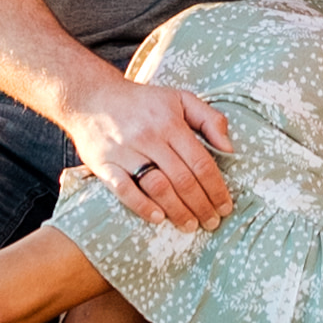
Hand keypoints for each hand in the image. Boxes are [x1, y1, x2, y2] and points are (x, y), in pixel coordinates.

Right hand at [65, 68, 236, 230]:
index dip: (217, 188)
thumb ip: (209, 119)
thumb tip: (230, 149)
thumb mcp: (180, 99)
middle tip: (212, 223)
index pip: (201, 162)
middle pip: (183, 179)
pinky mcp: (103, 163)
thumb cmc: (142, 102)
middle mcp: (149, 137)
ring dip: (177, 211)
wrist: (91, 97)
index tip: (225, 207)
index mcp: (171, 123)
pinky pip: (124, 189)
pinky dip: (141, 206)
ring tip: (190, 226)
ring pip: (157, 187)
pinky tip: (157, 218)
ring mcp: (125, 151)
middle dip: (202, 205)